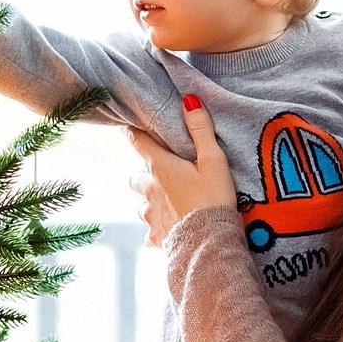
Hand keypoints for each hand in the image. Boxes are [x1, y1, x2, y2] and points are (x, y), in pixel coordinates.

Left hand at [127, 97, 236, 245]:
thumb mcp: (213, 160)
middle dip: (145, 175)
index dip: (133, 132)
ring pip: (142, 205)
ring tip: (170, 203)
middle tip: (163, 175)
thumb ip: (201, 130)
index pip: (138, 141)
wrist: (211, 242)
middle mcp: (148, 190)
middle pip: (136, 178)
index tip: (128, 127)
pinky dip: (158, 228)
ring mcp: (150, 215)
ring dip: (151, 202)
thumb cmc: (214, 198)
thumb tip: (189, 99)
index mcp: (160, 167)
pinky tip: (173, 228)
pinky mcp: (156, 237)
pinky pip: (151, 231)